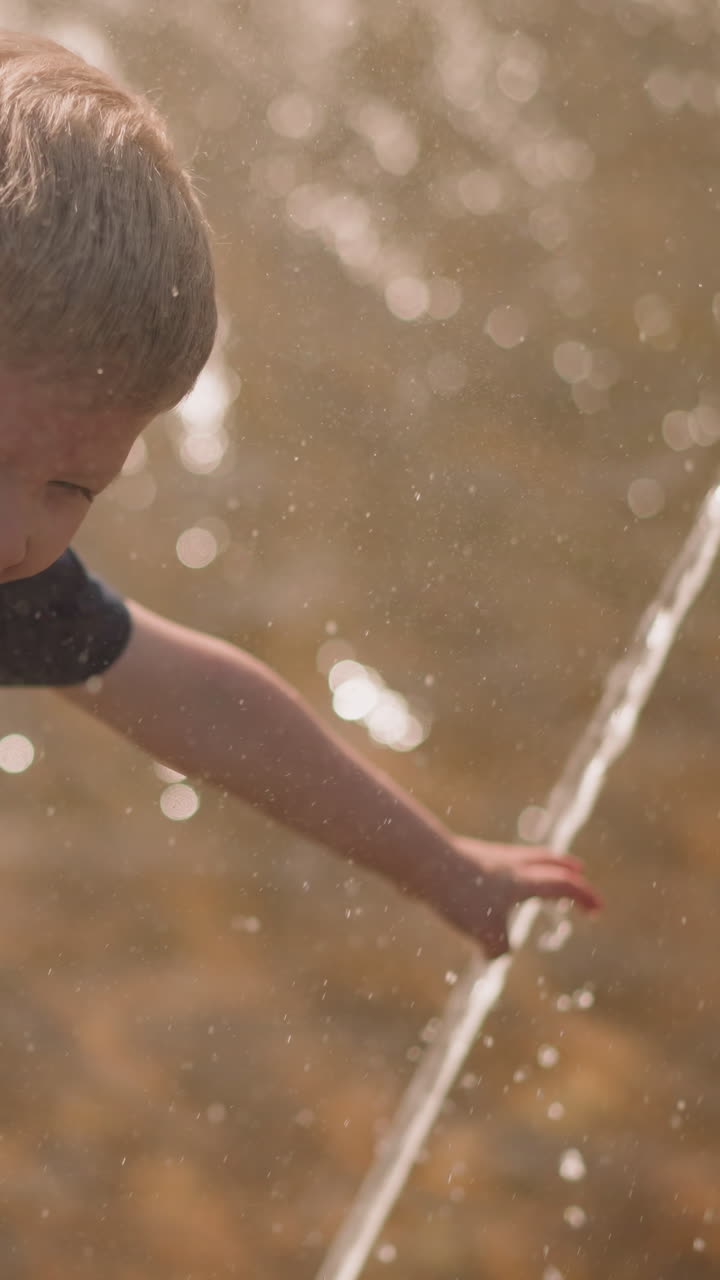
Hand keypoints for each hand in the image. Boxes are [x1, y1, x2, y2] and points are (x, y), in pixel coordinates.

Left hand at [419, 836, 601, 957]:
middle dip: (566, 867)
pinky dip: (504, 875)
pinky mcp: (464, 861)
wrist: (423, 862)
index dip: (583, 896)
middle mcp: (509, 865)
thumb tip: (497, 954)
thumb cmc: (459, 893)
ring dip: (535, 867)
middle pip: (546, 860)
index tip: (597, 909)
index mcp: (523, 880)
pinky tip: (491, 887)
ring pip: (520, 859)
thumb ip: (499, 948)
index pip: (564, 885)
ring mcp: (486, 859)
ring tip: (535, 877)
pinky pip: (494, 867)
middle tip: (579, 869)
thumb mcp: (485, 932)